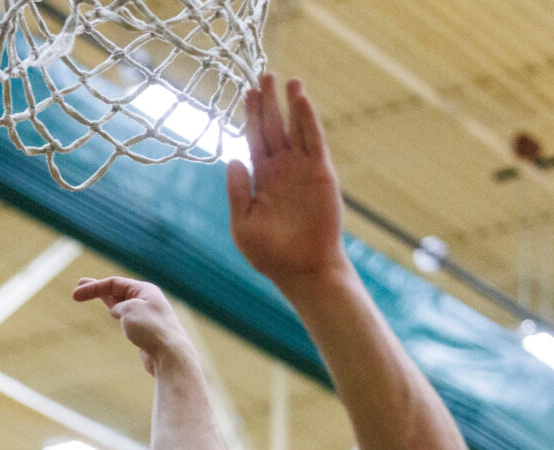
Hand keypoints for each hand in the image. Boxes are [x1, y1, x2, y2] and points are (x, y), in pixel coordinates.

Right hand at [72, 276, 193, 374]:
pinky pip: (127, 317)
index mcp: (145, 290)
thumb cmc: (150, 330)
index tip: (75, 295)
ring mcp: (146, 316)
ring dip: (108, 299)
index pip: (114, 283)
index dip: (93, 287)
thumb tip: (117, 311)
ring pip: (122, 304)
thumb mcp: (128, 310)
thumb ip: (119, 305)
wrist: (169, 355)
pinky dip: (117, 313)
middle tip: (79, 285)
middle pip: (117, 291)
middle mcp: (147, 300)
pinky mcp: (145, 331)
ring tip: (94, 295)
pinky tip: (113, 312)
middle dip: (98, 288)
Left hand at [225, 76, 347, 287]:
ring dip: (291, 105)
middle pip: (273, 127)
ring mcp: (302, 170)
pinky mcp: (321, 173)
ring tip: (287, 80)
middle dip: (268, 102)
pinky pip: (314, 141)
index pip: (254, 140)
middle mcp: (282, 170)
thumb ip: (237, 191)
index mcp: (261, 180)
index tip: (246, 93)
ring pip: (295, 129)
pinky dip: (309, 120)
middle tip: (263, 75)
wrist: (302, 269)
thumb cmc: (271, 254)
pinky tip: (302, 101)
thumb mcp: (243, 223)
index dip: (250, 116)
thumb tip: (232, 159)